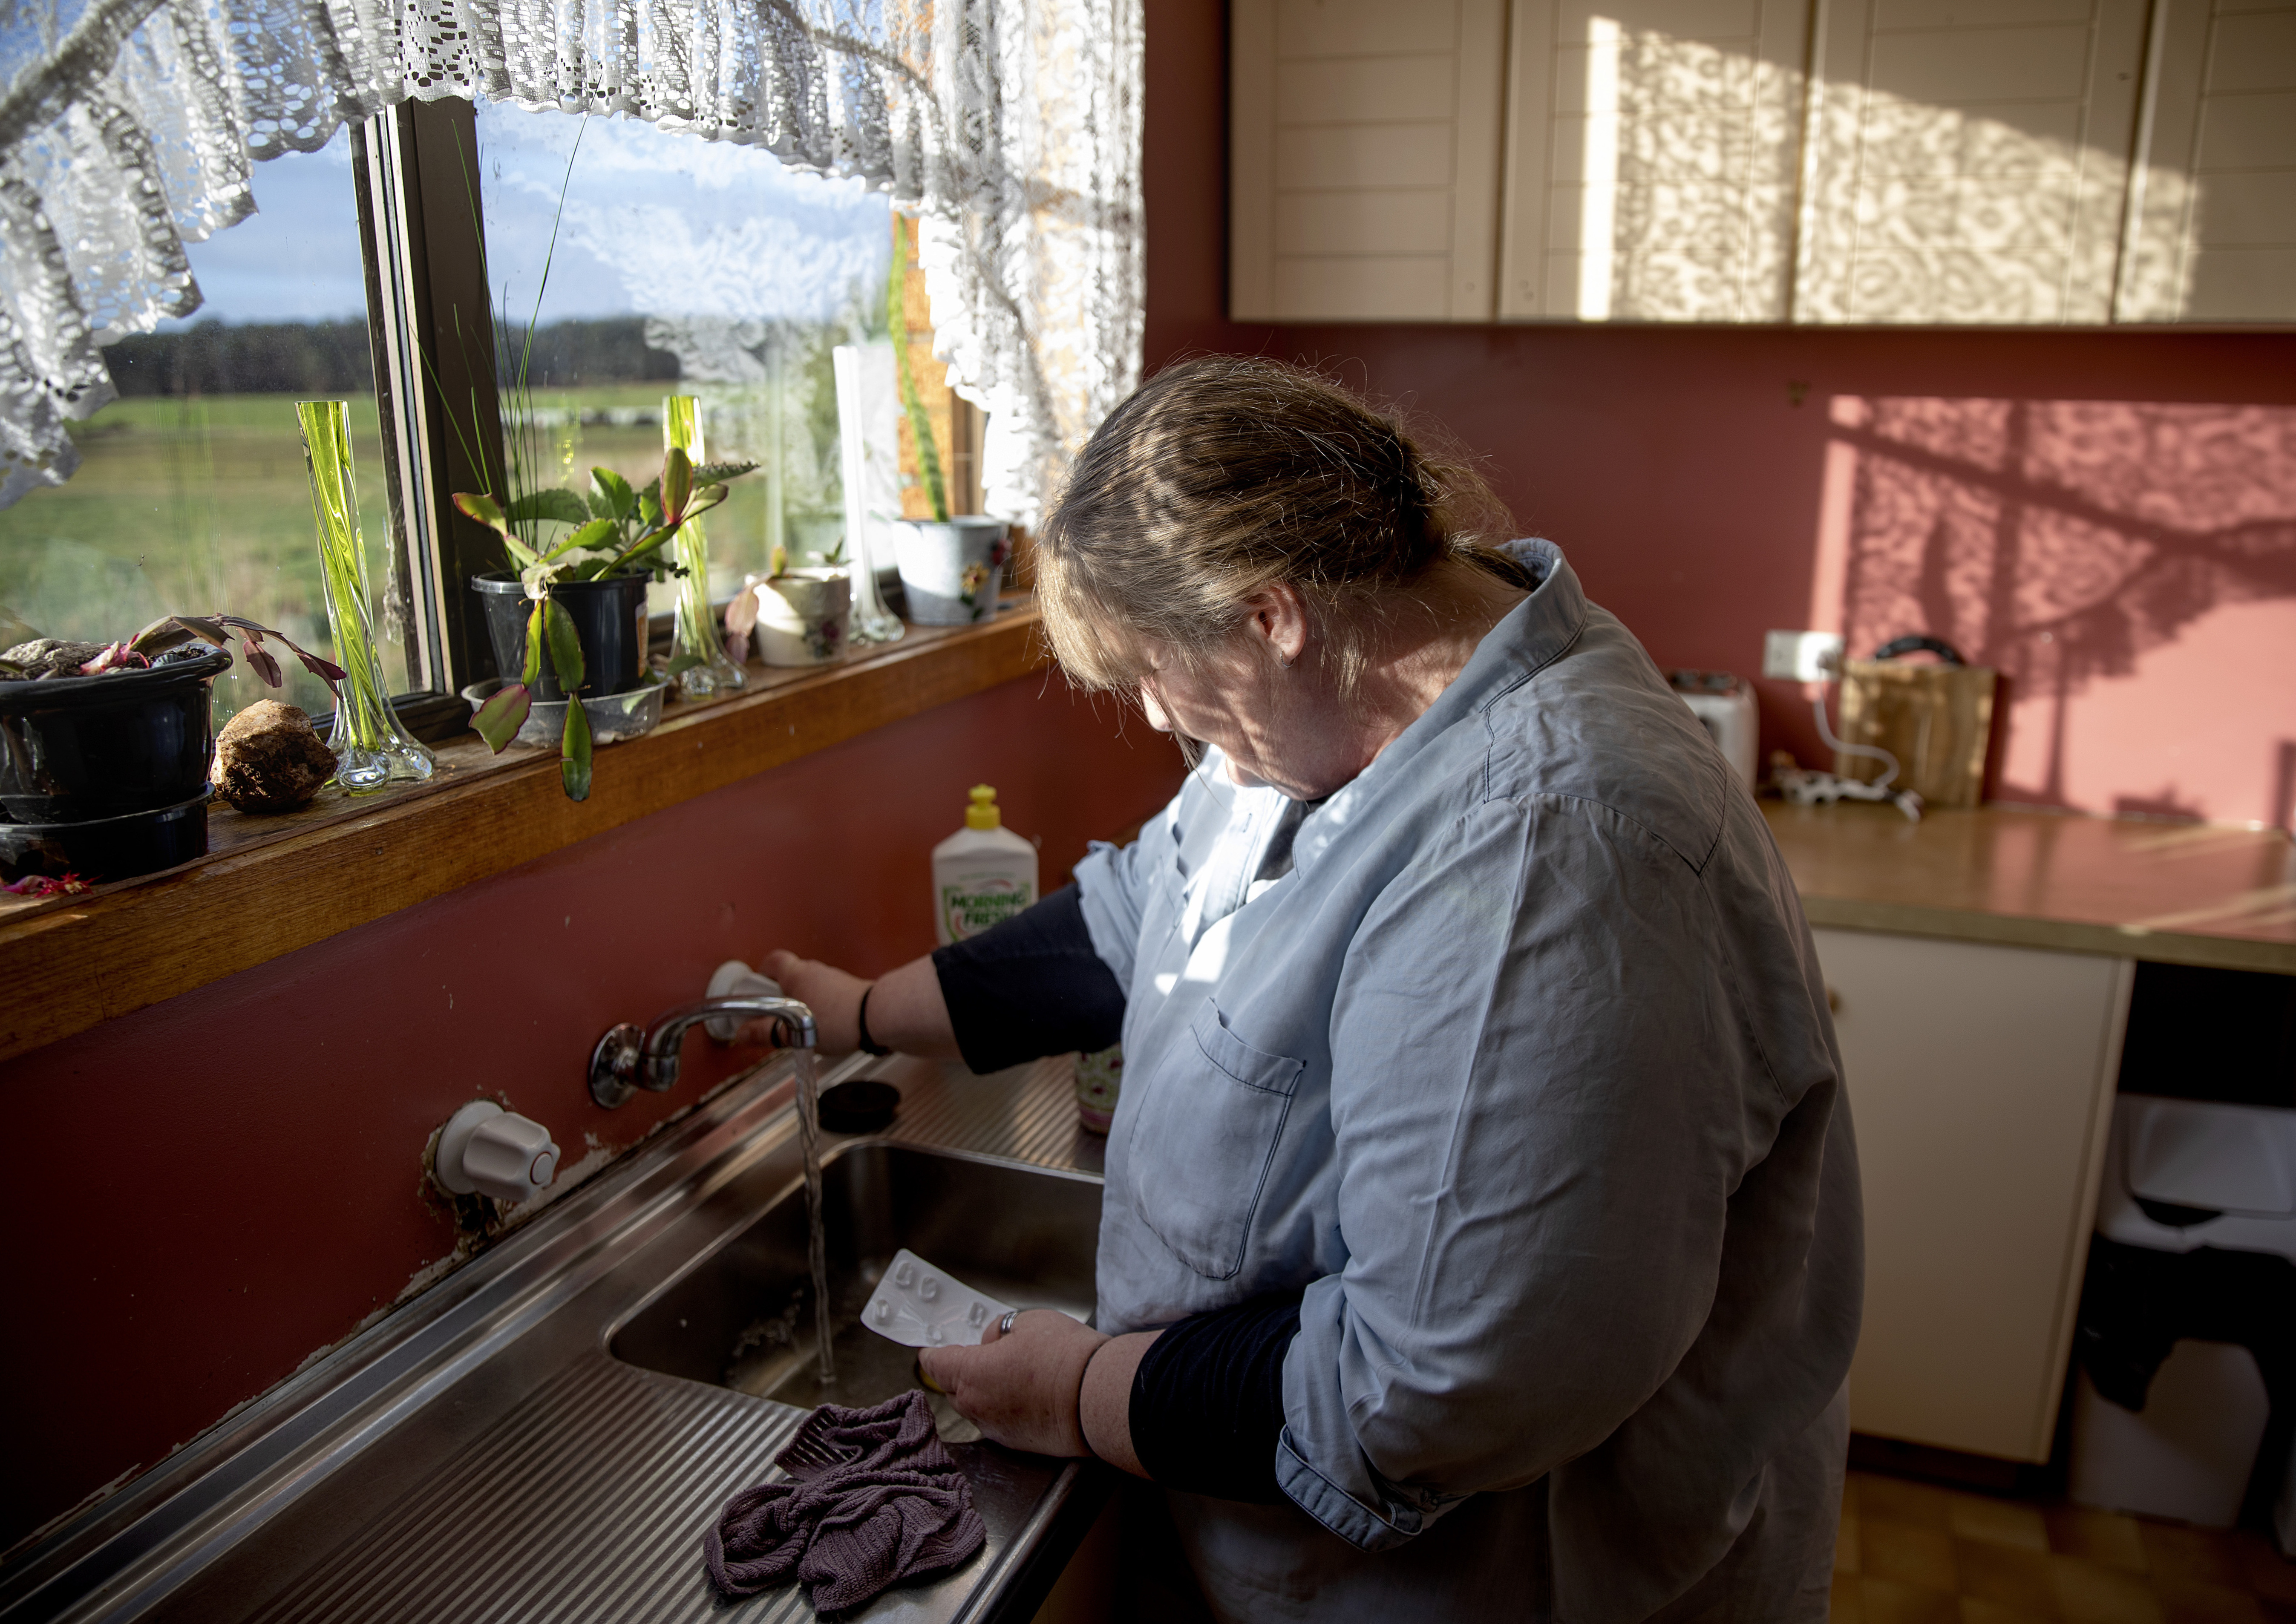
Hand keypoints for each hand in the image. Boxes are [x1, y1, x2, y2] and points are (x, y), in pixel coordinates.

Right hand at [733, 950, 867, 1052]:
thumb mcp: (793, 1032)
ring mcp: (833, 978)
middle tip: (776, 1017)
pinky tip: (823, 1027)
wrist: (877, 1018)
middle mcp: (815, 970)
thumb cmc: (837, 1020)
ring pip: (809, 987)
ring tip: (801, 1027)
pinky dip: (820, 1008)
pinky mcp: (848, 990)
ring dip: (802, 1003)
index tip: (755, 993)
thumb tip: (742, 1033)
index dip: (760, 975)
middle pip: (789, 976)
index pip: (772, 962)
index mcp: (796, 974)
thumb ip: (765, 1032)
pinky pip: (826, 996)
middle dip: (780, 996)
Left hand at [919, 1310, 1109, 1457]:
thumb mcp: (1028, 1323)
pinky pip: (998, 1423)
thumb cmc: (1064, 1357)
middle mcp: (978, 1407)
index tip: (929, 1351)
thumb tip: (992, 1342)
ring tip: (1007, 1374)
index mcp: (971, 1374)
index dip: (931, 1354)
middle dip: (959, 1373)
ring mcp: (997, 1429)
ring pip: (976, 1409)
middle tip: (974, 1357)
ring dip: (982, 1392)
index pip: (936, 1365)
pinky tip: (1025, 1394)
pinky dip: (1003, 1408)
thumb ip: (1000, 1332)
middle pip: (954, 1390)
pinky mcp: (1019, 1444)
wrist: (1098, 1397)